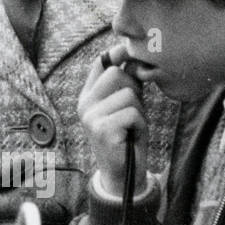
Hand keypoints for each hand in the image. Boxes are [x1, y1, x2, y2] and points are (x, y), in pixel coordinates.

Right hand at [77, 44, 147, 197]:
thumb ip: (126, 84)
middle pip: (116, 74)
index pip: (100, 64)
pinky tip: (132, 135)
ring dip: (139, 111)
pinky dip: (140, 124)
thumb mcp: (125, 107)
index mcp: (88, 96)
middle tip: (134, 111)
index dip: (117, 54)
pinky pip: (132, 113)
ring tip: (132, 126)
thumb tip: (132, 56)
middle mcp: (84, 104)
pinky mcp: (102, 129)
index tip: (128, 50)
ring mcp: (91, 116)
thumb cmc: (127, 138)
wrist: (123, 174)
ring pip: (128, 94)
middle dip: (134, 89)